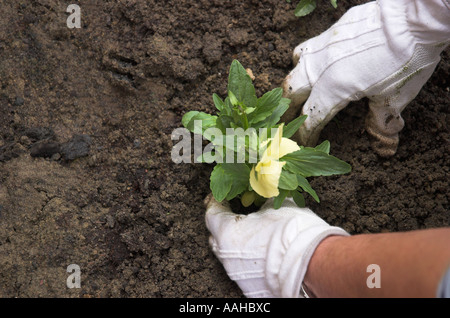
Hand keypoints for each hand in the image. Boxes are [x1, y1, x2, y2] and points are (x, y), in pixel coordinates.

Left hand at [204, 194, 347, 297]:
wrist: (312, 266)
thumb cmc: (293, 232)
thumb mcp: (276, 205)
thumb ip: (263, 199)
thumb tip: (263, 193)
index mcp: (227, 233)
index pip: (212, 214)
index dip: (216, 201)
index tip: (222, 195)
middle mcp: (226, 256)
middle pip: (216, 236)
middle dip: (224, 223)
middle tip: (234, 212)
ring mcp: (237, 274)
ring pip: (228, 254)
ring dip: (237, 242)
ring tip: (252, 232)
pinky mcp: (249, 288)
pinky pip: (242, 269)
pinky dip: (248, 258)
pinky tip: (262, 252)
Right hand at [282, 0, 448, 156]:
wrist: (413, 18)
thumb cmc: (406, 60)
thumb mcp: (395, 98)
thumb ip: (381, 123)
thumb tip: (384, 147)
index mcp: (333, 89)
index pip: (311, 118)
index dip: (306, 134)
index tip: (305, 143)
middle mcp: (320, 69)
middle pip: (291, 93)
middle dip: (286, 111)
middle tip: (286, 121)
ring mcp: (322, 47)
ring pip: (294, 67)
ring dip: (292, 84)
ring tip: (296, 92)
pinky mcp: (330, 32)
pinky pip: (308, 48)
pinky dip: (305, 61)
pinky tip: (316, 64)